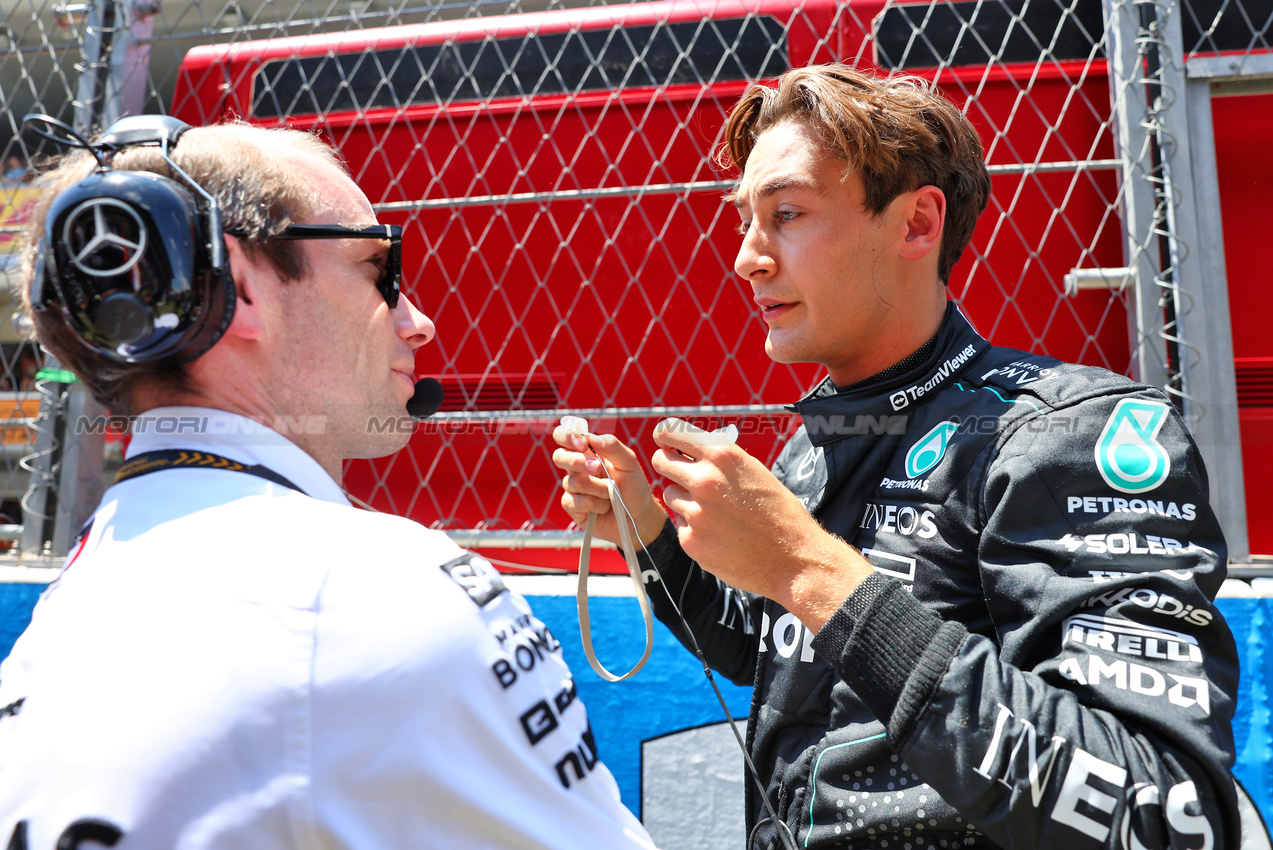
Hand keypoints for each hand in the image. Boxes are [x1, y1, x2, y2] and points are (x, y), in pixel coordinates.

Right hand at [551, 419, 667, 547]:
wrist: (639, 516)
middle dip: (577, 461)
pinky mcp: (573, 507)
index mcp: (589, 452)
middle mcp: (577, 468)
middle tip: (598, 468)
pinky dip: (593, 504)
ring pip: (572, 481)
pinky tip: (603, 507)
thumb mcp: (629, 462)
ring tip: (611, 493)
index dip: (567, 436)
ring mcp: (573, 488)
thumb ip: (612, 446)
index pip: (565, 437)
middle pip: (559, 456)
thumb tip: (590, 437)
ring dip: (597, 488)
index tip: (582, 444)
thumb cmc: (634, 486)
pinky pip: (573, 501)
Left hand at [651, 419, 872, 630]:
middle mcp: (704, 480)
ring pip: (670, 494)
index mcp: (723, 456)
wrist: (794, 559)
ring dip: (684, 499)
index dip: (665, 436)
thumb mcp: (754, 472)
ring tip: (715, 511)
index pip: (673, 433)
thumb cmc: (780, 513)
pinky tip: (719, 535)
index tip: (662, 439)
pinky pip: (680, 524)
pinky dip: (693, 528)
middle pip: (660, 461)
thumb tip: (690, 451)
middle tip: (677, 472)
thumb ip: (721, 461)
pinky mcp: (690, 541)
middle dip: (667, 464)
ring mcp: (695, 512)